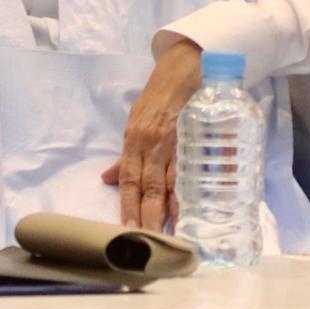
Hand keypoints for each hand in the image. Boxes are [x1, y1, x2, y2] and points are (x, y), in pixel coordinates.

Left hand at [105, 39, 203, 228]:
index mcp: (135, 141)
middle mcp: (153, 143)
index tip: (125, 231)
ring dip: (173, 210)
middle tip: (149, 243)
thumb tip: (109, 179)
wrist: (187, 65)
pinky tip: (200, 206)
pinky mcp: (199, 137)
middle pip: (149, 187)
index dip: (127, 208)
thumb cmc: (160, 95)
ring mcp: (177, 141)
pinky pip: (197, 167)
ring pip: (172, 182)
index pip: (129, 181)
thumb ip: (126, 154)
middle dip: (148, 217)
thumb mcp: (135, 122)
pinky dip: (198, 187)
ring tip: (175, 234)